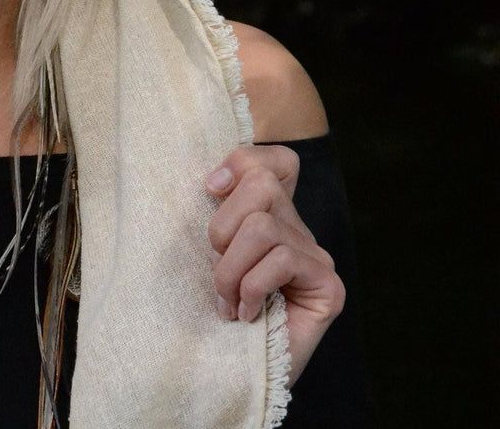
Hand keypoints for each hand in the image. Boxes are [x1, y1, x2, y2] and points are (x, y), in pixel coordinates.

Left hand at [205, 145, 344, 386]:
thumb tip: (215, 181)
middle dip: (222, 226)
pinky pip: (282, 260)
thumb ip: (216, 213)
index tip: (210, 189)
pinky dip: (251, 288)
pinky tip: (246, 314)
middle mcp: (299, 230)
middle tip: (217, 268)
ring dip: (230, 268)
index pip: (274, 161)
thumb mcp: (206, 251)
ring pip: (263, 226)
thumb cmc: (213, 309)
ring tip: (227, 299)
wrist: (230, 373)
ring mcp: (318, 258)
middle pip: (261, 183)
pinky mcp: (328, 287)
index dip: (241, 162)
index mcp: (270, 215)